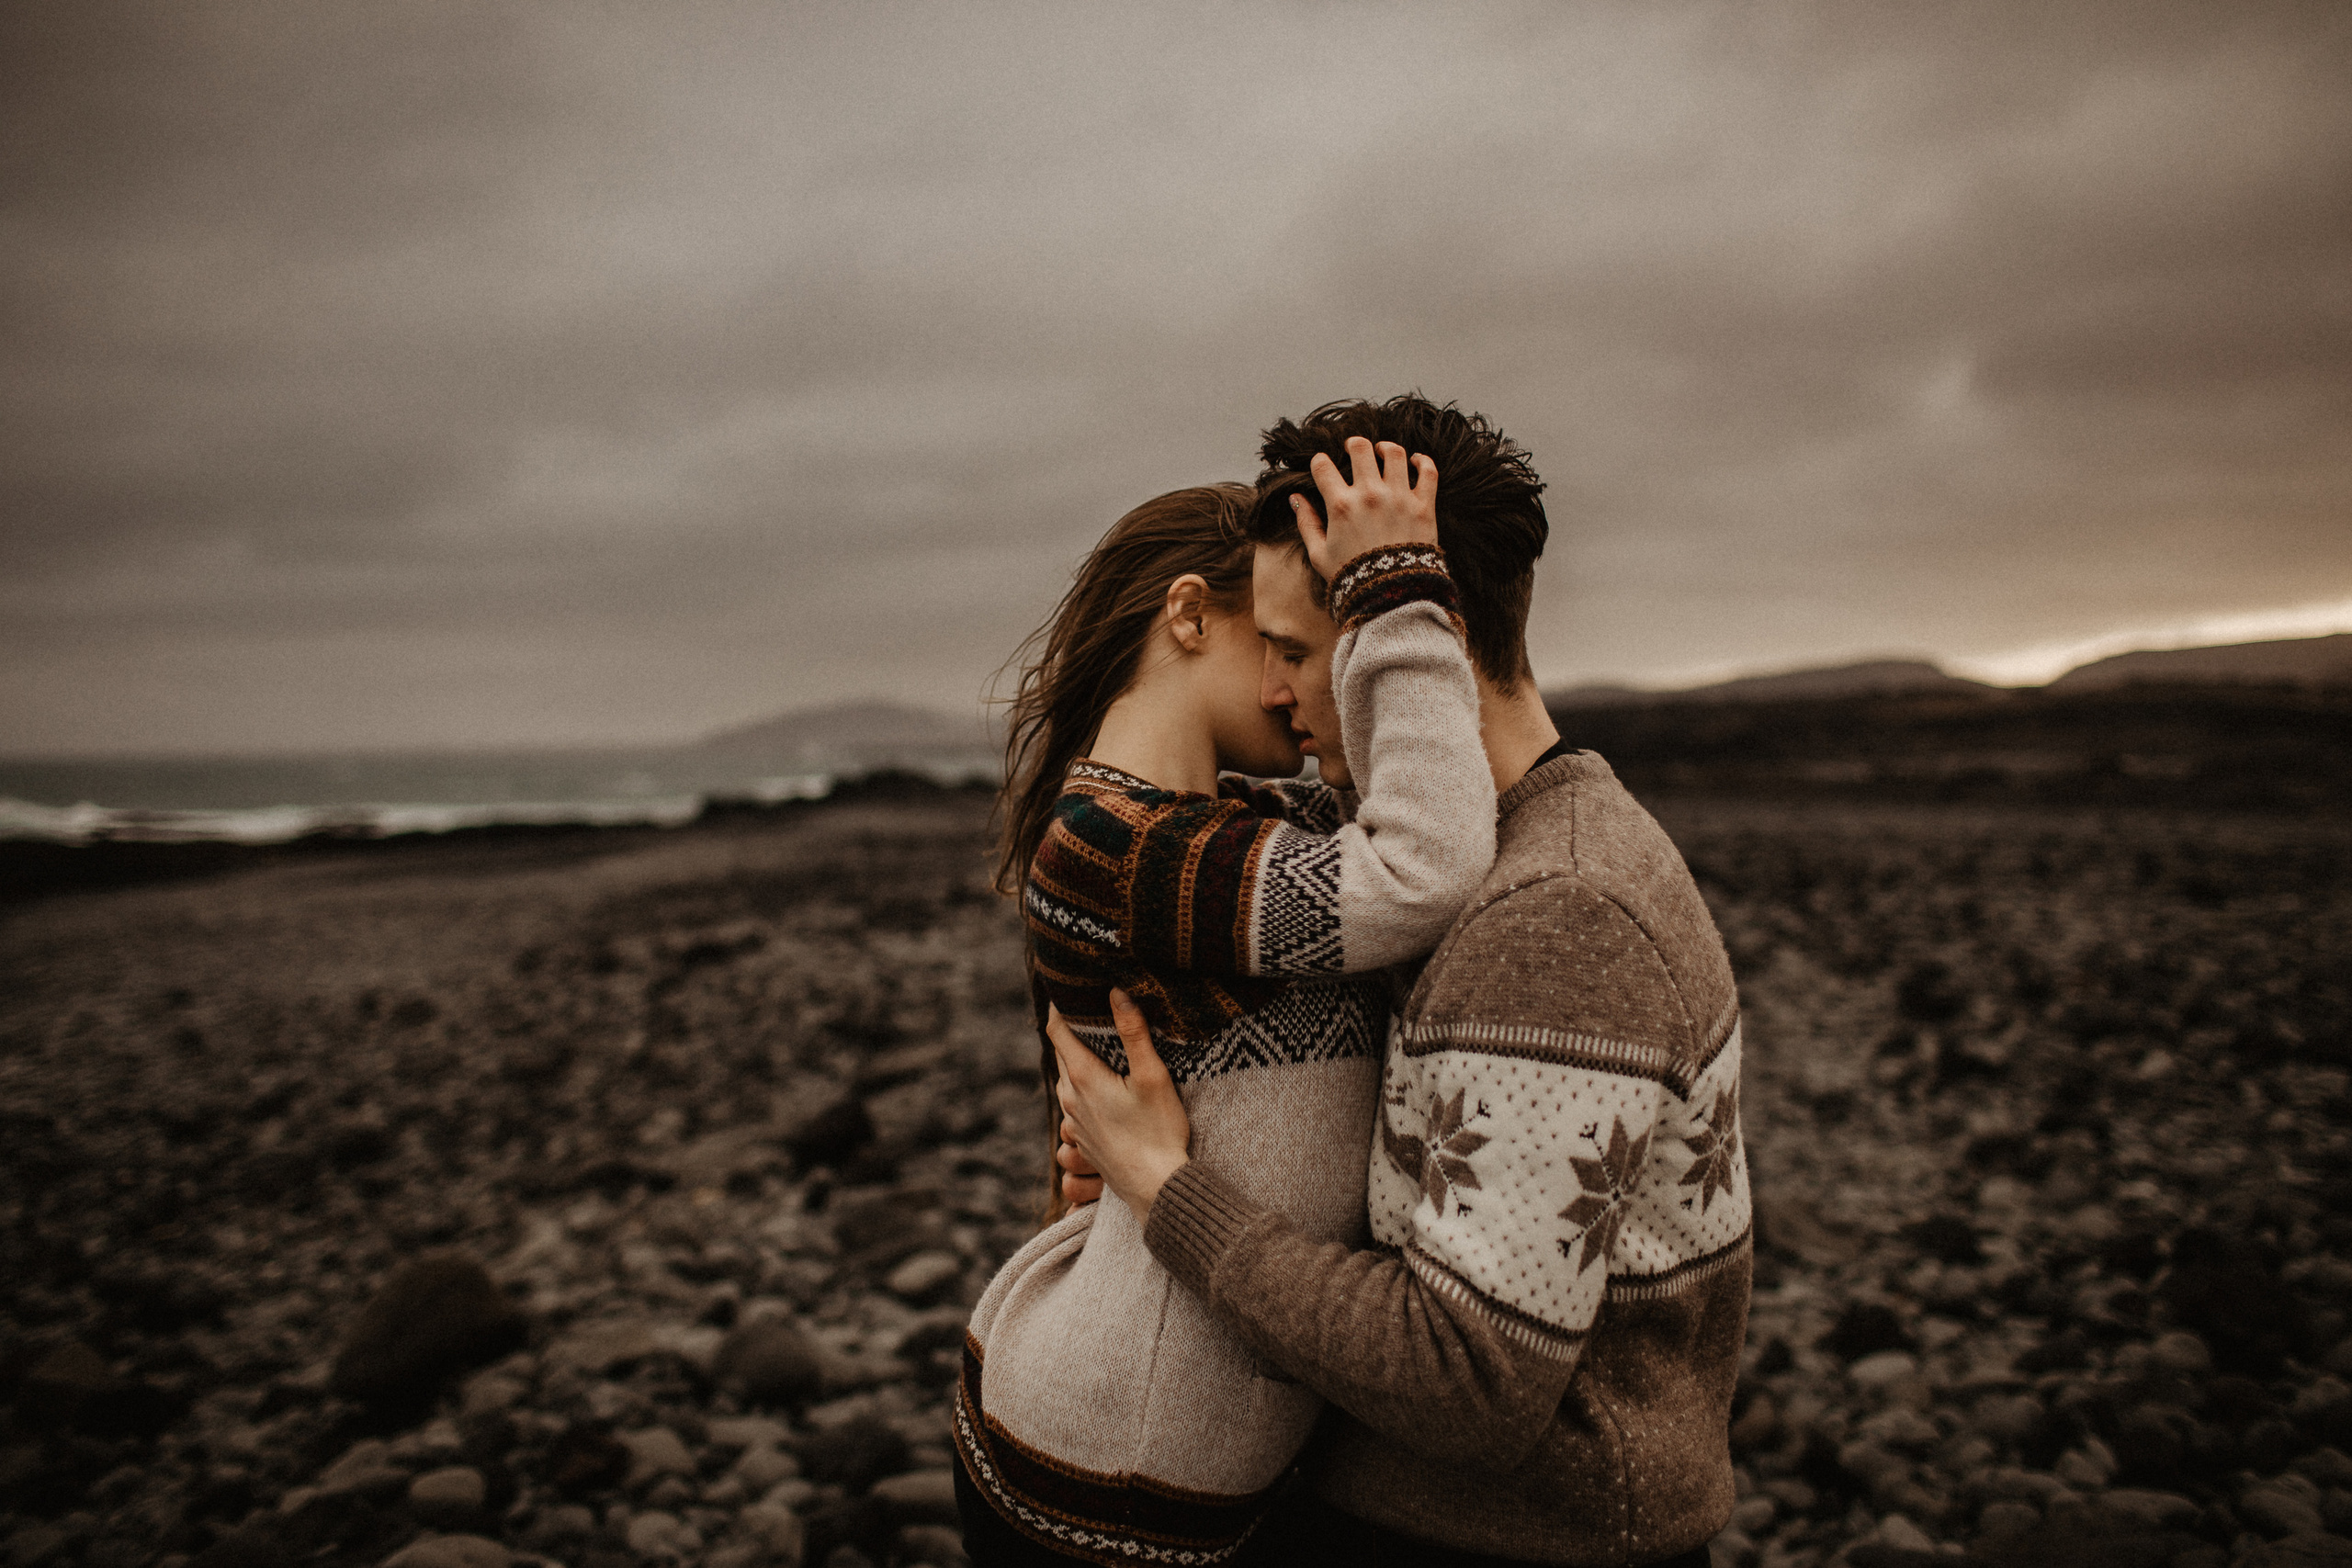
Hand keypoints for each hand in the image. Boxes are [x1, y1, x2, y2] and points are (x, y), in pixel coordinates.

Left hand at [1048, 990, 1190, 1222]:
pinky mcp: (1083, 1140)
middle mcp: (1070, 1099)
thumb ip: (1134, 1033)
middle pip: (1061, 1053)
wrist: (1156, 1190)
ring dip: (1079, 1060)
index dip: (1060, 1006)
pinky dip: (1084, 1087)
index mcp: (1083, 1079)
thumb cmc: (1158, 1133)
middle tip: (1091, 1009)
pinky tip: (1108, 1088)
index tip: (1069, 987)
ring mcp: (1074, 1123)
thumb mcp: (1152, 1077)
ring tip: (1101, 1045)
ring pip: (1067, 1080)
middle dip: (1073, 1031)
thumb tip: (1116, 992)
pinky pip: (1075, 1104)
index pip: (1057, 1031)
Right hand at [1292, 435, 1438, 580]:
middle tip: (1352, 449)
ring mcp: (1399, 497)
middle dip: (1353, 444)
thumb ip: (1306, 523)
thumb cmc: (1352, 578)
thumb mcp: (1319, 555)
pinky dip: (1422, 461)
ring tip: (1381, 451)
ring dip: (1385, 447)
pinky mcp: (1424, 506)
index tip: (1322, 466)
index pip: (1323, 466)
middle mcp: (1370, 495)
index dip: (1320, 462)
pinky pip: (1428, 471)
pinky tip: (1414, 461)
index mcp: (1341, 505)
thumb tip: (1296, 498)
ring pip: (1394, 453)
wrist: (1392, 595)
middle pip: (1360, 448)